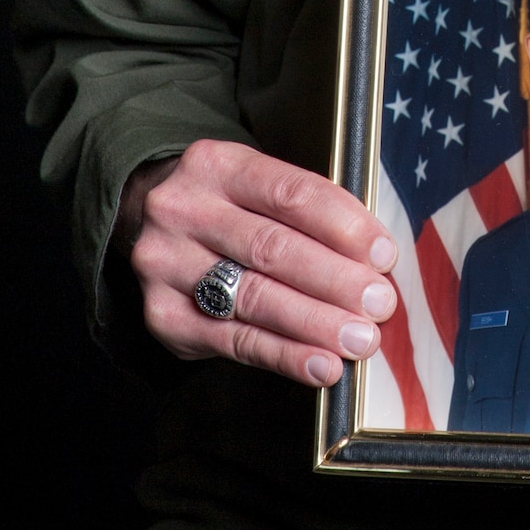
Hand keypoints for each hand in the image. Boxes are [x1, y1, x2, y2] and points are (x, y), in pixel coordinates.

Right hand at [116, 140, 398, 387]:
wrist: (146, 222)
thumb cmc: (231, 206)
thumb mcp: (260, 184)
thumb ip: (311, 213)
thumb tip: (376, 260)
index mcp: (218, 165)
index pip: (290, 194)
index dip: (343, 226)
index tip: (384, 254)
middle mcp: (184, 209)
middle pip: (272, 249)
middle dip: (335, 280)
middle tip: (379, 304)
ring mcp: (166, 264)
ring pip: (254, 298)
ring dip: (316, 323)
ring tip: (360, 339)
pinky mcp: (163, 316)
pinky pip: (234, 341)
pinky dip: (285, 355)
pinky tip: (321, 364)